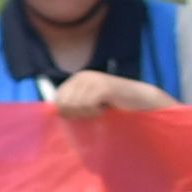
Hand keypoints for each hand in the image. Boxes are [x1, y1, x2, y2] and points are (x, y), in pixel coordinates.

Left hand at [50, 72, 175, 115]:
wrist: (139, 100)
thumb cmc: (113, 105)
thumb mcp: (88, 102)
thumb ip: (72, 104)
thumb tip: (52, 111)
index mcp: (76, 79)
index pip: (58, 99)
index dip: (66, 112)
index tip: (81, 115)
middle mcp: (82, 76)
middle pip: (64, 103)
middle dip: (76, 114)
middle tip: (92, 113)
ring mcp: (93, 80)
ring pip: (75, 106)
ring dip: (87, 114)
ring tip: (99, 110)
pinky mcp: (103, 87)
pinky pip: (88, 105)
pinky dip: (95, 112)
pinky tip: (104, 109)